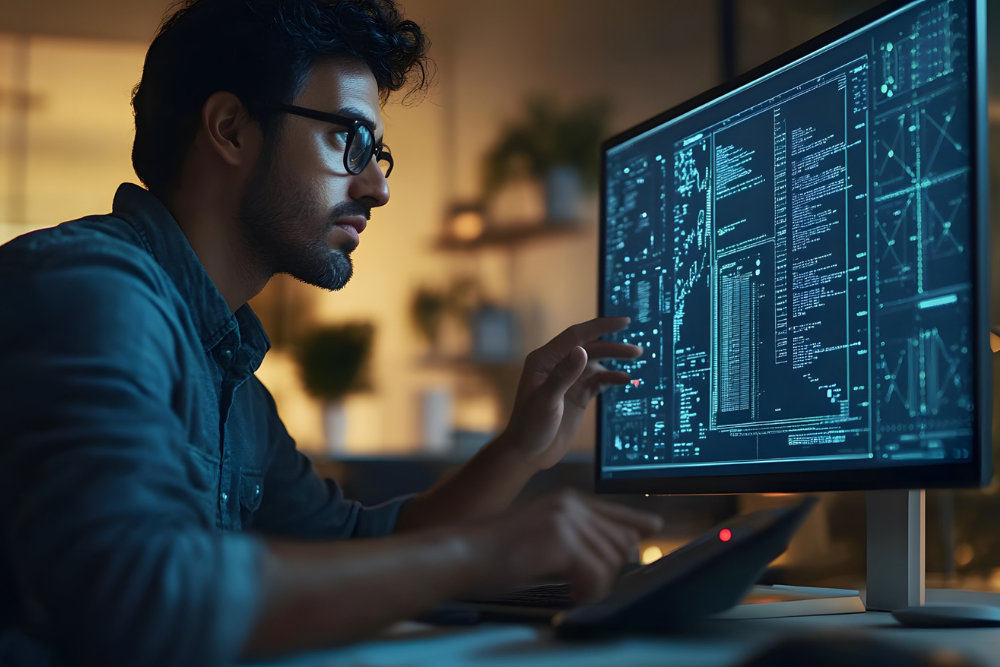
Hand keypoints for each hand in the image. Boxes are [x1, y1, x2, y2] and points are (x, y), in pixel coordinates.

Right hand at [472, 490, 662, 600]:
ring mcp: (567, 520)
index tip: (652, 528)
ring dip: (597, 584)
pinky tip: (571, 594)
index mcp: (567, 501)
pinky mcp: (562, 541)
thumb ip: (578, 538)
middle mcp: (571, 505)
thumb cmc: (498, 552)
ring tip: (574, 592)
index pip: (615, 512)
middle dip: (610, 570)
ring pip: (610, 561)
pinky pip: (596, 575)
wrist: (466, 553)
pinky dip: (588, 591)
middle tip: (586, 586)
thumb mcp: (543, 537)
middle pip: (619, 542)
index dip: (636, 522)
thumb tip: (618, 549)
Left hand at [499, 317, 641, 470]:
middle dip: (613, 346)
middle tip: (636, 350)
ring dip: (615, 358)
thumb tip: (581, 350)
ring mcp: (568, 379)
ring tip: (637, 357)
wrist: (528, 453)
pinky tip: (625, 380)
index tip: (624, 321)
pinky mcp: (577, 393)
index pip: (576, 336)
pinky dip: (612, 378)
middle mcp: (557, 365)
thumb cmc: (530, 426)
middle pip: (590, 347)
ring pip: (596, 362)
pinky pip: (598, 380)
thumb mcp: (547, 401)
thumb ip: (563, 375)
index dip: (600, 327)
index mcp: (545, 360)